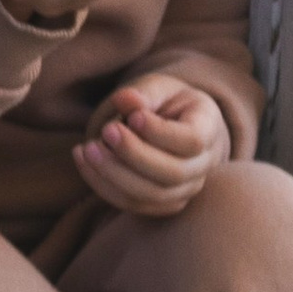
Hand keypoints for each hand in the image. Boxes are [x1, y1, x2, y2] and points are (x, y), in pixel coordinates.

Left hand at [78, 72, 231, 219]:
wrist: (174, 127)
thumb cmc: (167, 102)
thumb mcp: (159, 87)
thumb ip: (145, 92)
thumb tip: (125, 99)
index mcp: (208, 128)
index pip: (191, 141)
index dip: (160, 132)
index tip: (133, 116)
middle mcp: (204, 165)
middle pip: (173, 173)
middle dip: (133, 155)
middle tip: (105, 131)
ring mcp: (185, 189)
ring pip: (151, 195)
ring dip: (113, 174)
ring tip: (87, 148)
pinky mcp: (162, 204)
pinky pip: (133, 204)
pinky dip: (103, 185)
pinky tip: (84, 160)